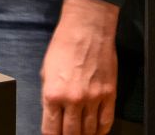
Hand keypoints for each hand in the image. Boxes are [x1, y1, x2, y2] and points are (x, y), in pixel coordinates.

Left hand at [40, 0, 118, 134]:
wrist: (86, 31)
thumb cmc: (63, 46)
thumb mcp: (46, 71)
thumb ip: (49, 95)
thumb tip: (52, 113)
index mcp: (52, 94)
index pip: (51, 129)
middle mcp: (73, 100)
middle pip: (71, 134)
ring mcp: (93, 99)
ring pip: (90, 130)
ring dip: (85, 134)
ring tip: (81, 133)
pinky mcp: (109, 95)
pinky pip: (106, 121)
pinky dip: (101, 130)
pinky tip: (97, 130)